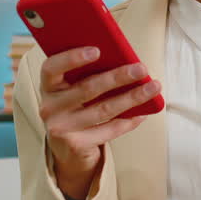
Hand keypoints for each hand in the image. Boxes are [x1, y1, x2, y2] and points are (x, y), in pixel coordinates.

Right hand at [37, 47, 161, 199]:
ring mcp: (61, 128)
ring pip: (104, 110)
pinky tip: (144, 111)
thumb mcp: (72, 89)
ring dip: (132, 98)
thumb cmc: (75, 107)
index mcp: (47, 86)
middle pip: (87, 88)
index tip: (97, 50)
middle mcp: (49, 107)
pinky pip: (109, 130)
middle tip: (141, 69)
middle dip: (118, 77)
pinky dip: (129, 120)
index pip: (51, 68)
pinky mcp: (76, 145)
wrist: (66, 149)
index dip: (72, 58)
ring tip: (153, 87)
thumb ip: (86, 74)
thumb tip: (123, 59)